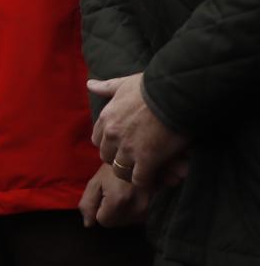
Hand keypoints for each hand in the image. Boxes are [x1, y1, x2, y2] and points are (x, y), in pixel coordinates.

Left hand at [79, 164, 152, 228]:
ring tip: (123, 195)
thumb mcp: (95, 183)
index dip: (99, 210)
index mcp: (118, 200)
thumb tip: (88, 224)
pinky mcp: (156, 208)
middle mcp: (136, 208)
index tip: (104, 196)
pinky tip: (133, 198)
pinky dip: (133, 212)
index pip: (103, 221)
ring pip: (127, 222)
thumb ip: (87, 204)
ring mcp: (149, 209)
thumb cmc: (114, 169)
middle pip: (116, 223)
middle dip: (110, 213)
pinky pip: (138, 219)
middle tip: (113, 194)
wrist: (139, 160)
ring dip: (122, 213)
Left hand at [89, 73, 189, 188]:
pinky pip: (139, 179)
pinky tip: (154, 179)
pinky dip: (145, 181)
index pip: (98, 140)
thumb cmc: (153, 86)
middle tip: (134, 161)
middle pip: (107, 157)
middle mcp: (112, 135)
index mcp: (106, 118)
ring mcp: (128, 148)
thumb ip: (107, 87)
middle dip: (118, 159)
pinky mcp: (147, 159)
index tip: (121, 146)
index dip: (109, 145)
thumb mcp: (124, 83)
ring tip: (144, 172)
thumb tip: (90, 84)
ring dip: (131, 173)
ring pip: (120, 170)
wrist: (176, 93)